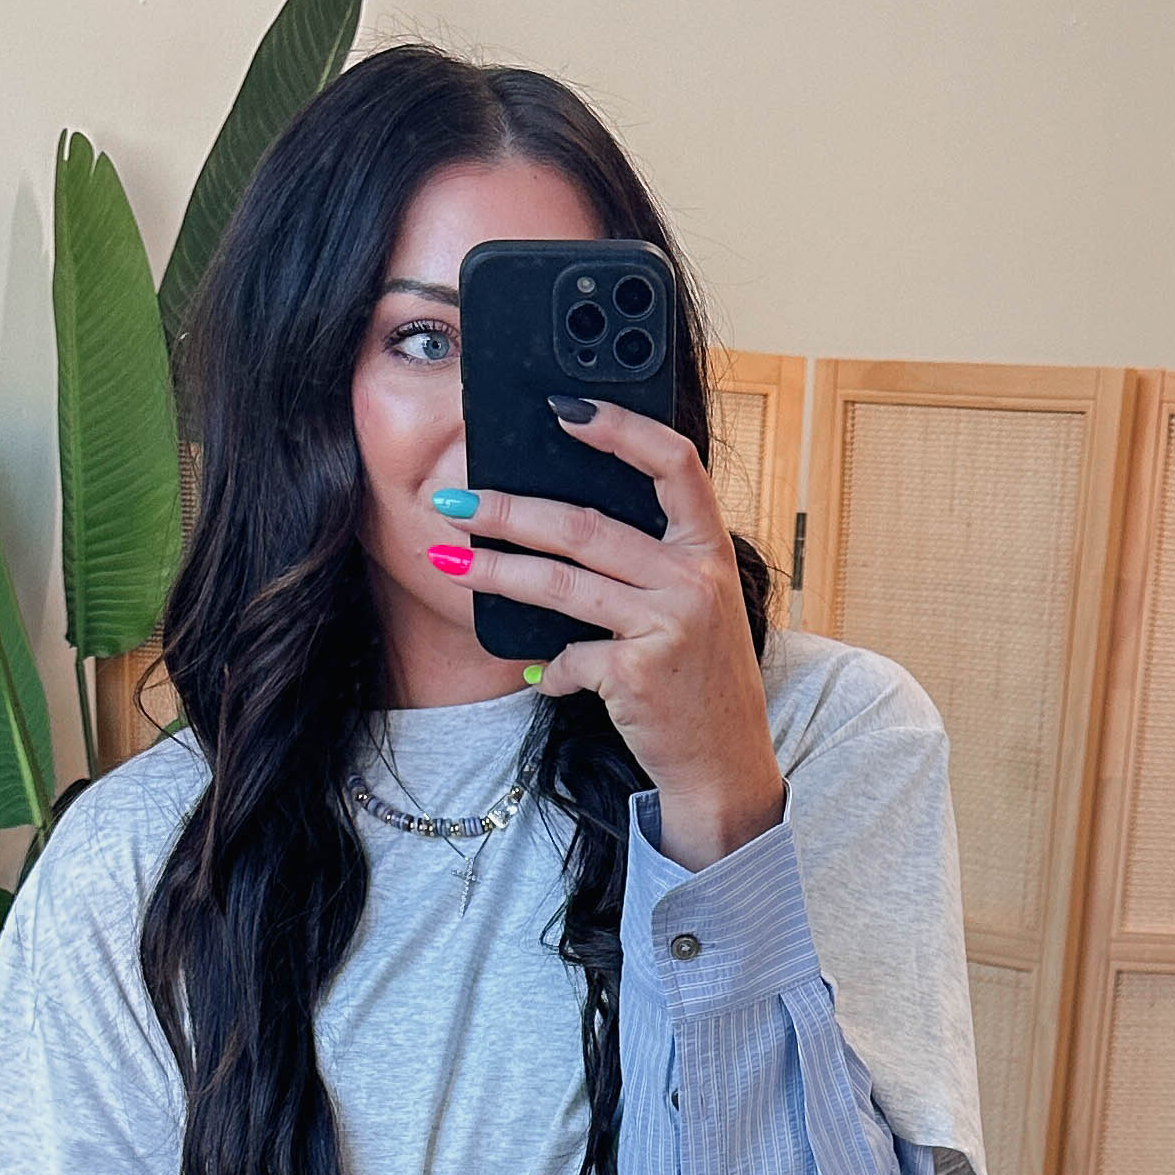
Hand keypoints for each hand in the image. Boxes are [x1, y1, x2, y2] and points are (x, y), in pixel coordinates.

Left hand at [440, 403, 785, 868]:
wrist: (725, 766)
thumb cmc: (701, 683)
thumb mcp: (698, 608)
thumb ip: (654, 564)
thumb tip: (561, 525)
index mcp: (709, 550)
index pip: (674, 464)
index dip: (620, 428)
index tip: (565, 408)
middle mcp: (694, 580)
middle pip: (584, 525)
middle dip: (508, 510)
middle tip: (457, 502)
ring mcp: (668, 626)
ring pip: (560, 583)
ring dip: (495, 571)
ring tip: (449, 561)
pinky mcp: (638, 675)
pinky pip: (570, 658)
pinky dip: (549, 670)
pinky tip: (543, 677)